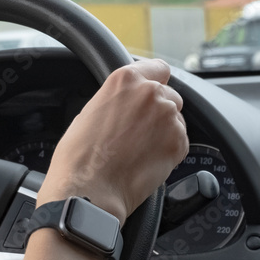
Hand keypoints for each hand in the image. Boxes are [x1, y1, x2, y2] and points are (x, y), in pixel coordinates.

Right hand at [38, 59, 188, 222]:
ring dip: (164, 132)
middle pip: (170, 94)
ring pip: (177, 119)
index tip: (151, 94)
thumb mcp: (87, 114)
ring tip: (139, 151)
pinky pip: (181, 142)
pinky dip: (169, 151)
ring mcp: (168, 118)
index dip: (154, 82)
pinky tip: (146, 162)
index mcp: (125, 80)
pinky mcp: (178, 143)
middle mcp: (151, 93)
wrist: (87, 191)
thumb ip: (114, 101)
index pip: (157, 68)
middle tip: (138, 132)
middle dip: (158, 111)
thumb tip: (124, 106)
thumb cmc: (78, 159)